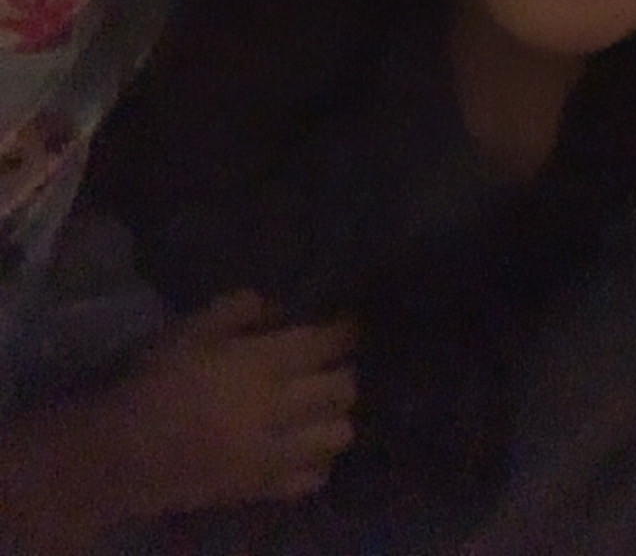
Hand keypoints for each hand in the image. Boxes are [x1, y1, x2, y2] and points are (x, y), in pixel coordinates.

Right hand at [116, 290, 358, 518]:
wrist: (122, 454)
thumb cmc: (155, 381)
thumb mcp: (191, 328)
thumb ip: (240, 308)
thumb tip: (282, 307)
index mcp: (259, 365)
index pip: (323, 344)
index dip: (345, 331)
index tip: (350, 323)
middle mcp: (276, 410)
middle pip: (342, 390)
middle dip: (344, 371)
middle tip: (331, 364)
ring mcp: (273, 455)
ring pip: (338, 436)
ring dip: (336, 416)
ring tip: (319, 406)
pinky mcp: (262, 490)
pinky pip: (313, 478)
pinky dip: (317, 460)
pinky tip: (302, 445)